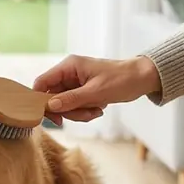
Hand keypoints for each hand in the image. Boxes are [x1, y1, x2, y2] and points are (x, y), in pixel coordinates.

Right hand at [33, 55, 161, 124]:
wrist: (142, 78)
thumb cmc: (121, 80)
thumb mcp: (96, 92)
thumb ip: (71, 99)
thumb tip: (49, 106)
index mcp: (68, 66)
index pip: (42, 82)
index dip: (41, 100)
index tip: (53, 116)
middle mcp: (68, 73)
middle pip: (53, 97)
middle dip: (68, 110)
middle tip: (85, 114)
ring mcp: (75, 83)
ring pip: (64, 105)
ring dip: (78, 113)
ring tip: (96, 110)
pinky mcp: (82, 91)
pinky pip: (74, 106)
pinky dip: (84, 112)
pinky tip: (99, 108)